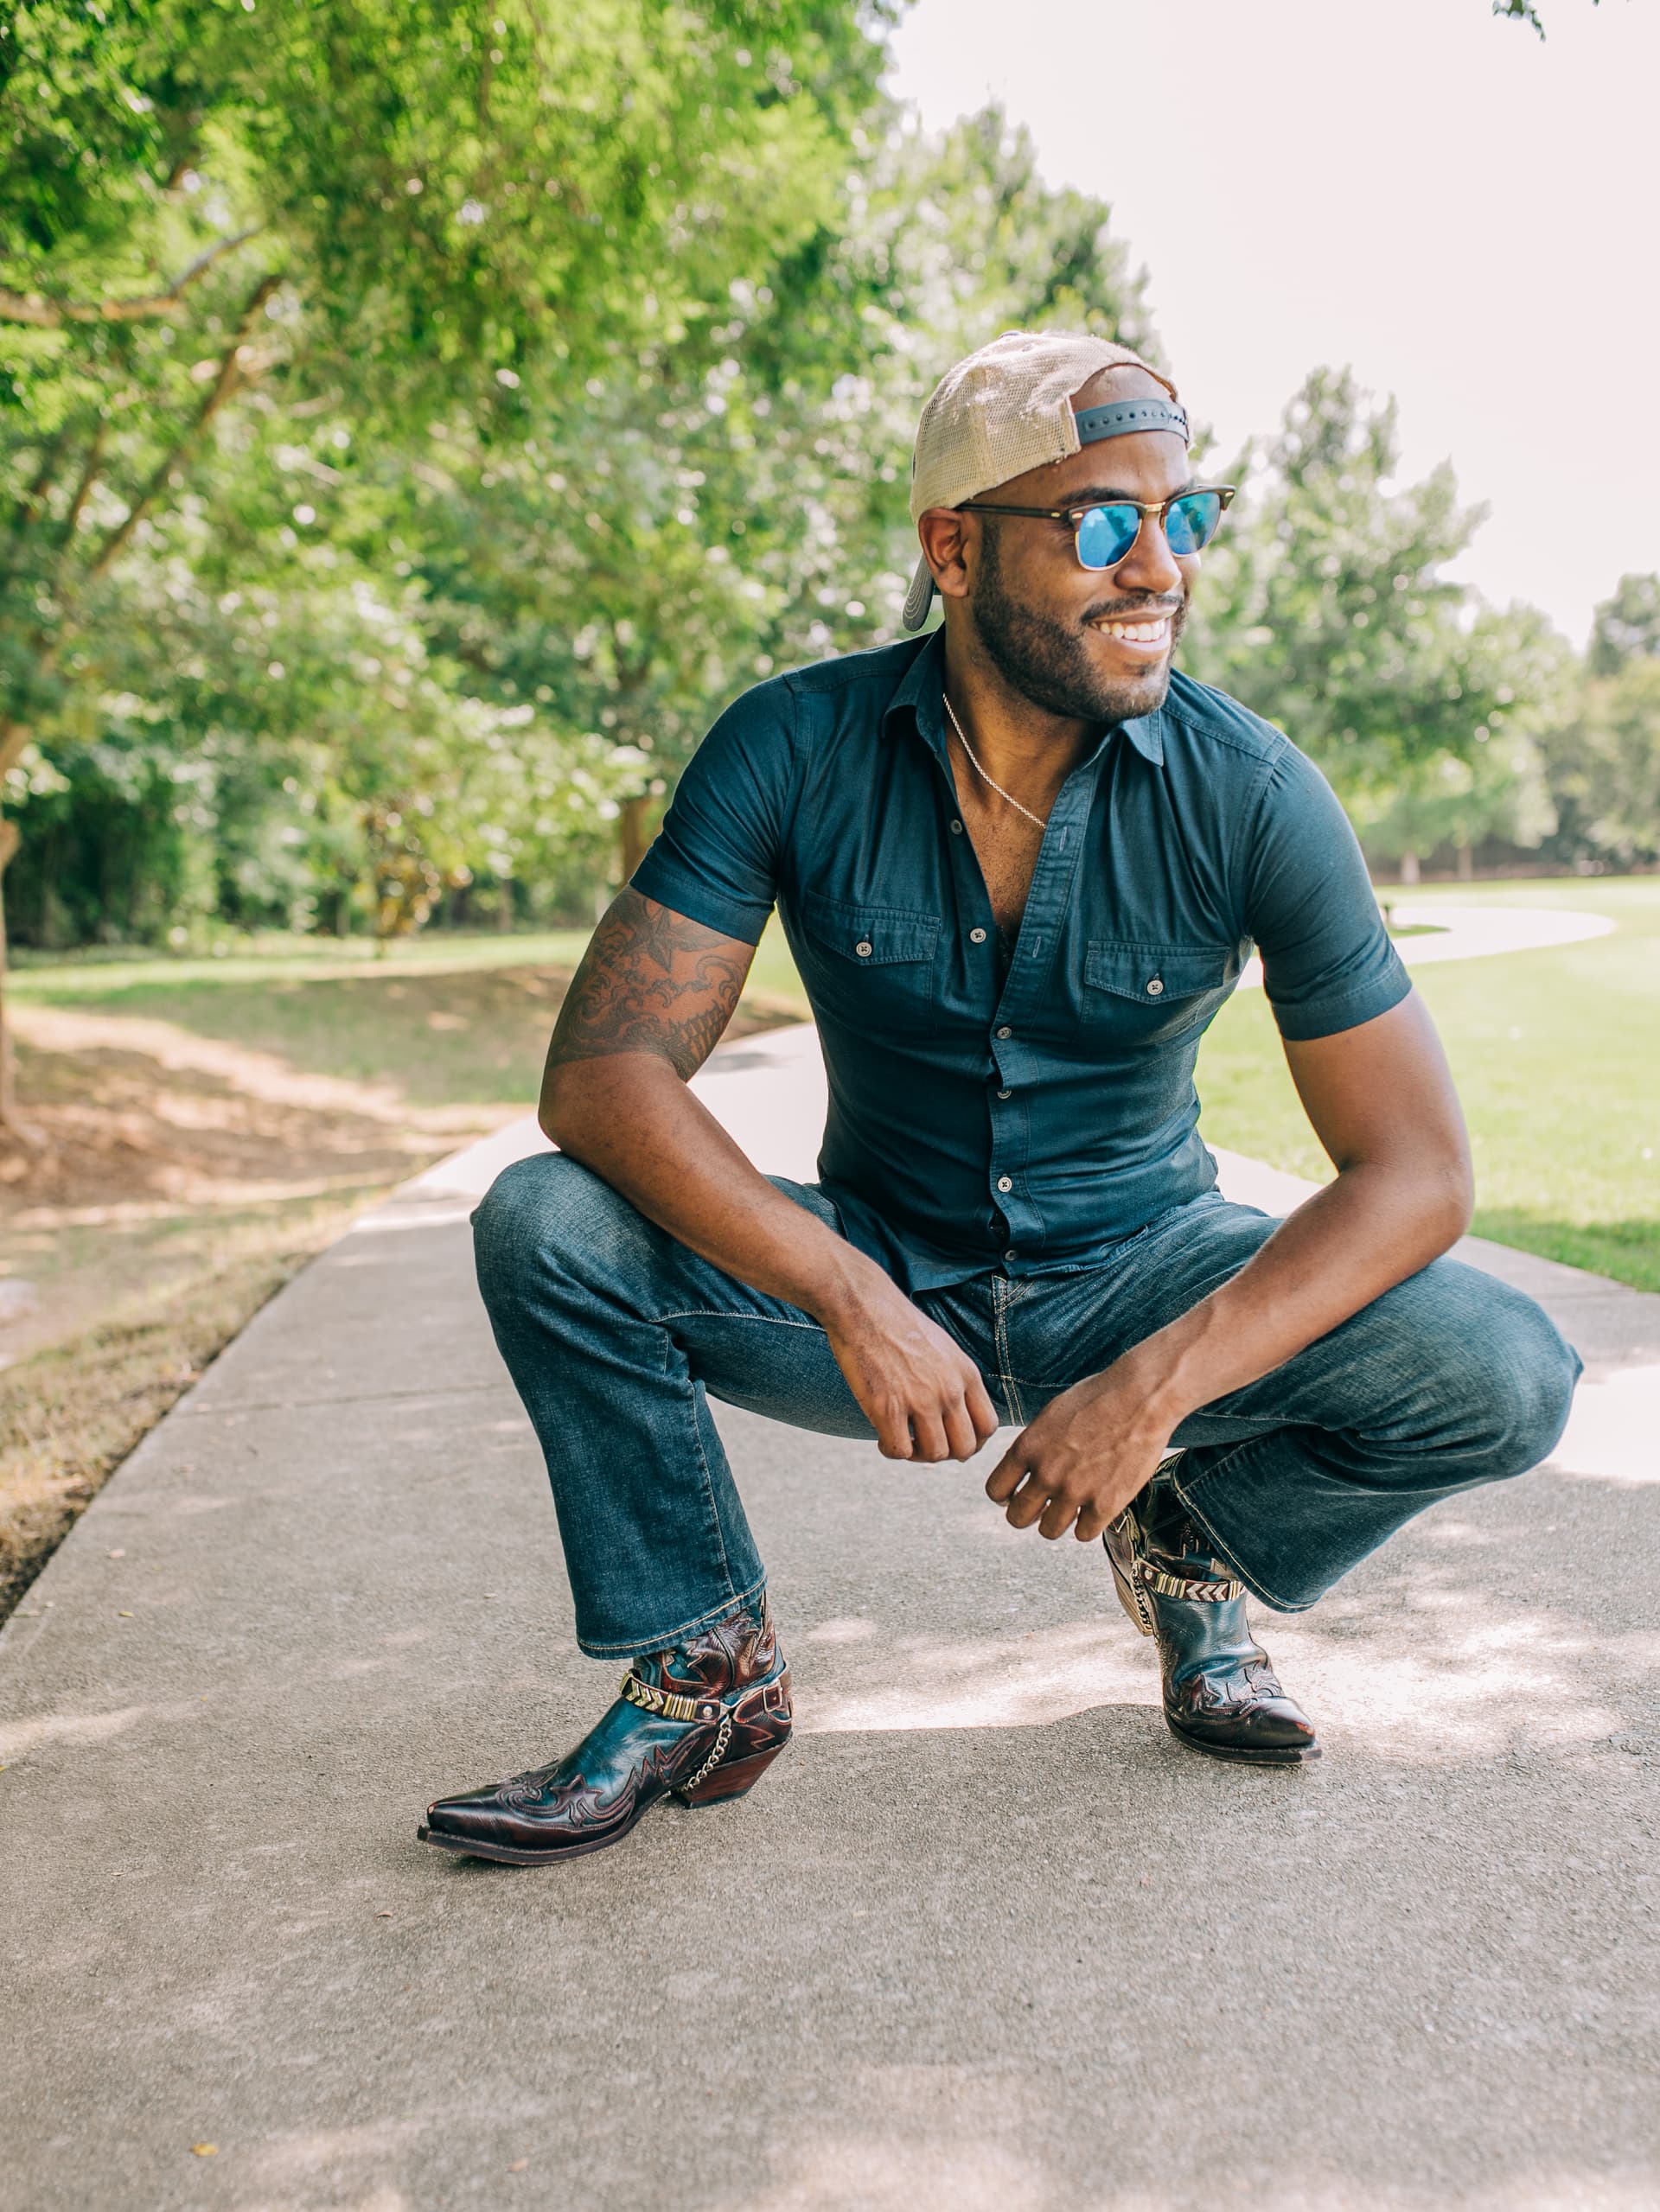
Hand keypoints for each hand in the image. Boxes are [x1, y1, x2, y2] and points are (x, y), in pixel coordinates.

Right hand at [821, 1276, 999, 1463]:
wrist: (864, 1307)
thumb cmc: (900, 1326)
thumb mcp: (945, 1348)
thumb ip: (956, 1380)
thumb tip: (958, 1416)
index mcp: (966, 1374)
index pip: (987, 1427)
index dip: (971, 1442)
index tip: (950, 1439)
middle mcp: (949, 1389)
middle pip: (965, 1448)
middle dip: (945, 1454)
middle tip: (924, 1444)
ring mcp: (920, 1400)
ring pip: (935, 1454)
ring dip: (917, 1455)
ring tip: (902, 1439)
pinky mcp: (887, 1407)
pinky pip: (899, 1451)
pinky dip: (891, 1451)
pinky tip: (882, 1437)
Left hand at [984, 1360, 1176, 1541]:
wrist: (1141, 1397)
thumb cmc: (1097, 1398)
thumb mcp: (1051, 1415)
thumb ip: (1033, 1446)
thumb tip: (1020, 1472)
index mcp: (1027, 1448)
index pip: (995, 1490)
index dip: (1005, 1495)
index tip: (1017, 1493)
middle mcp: (1046, 1474)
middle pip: (1017, 1518)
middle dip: (1027, 1514)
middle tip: (1042, 1506)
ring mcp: (1075, 1492)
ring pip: (1049, 1531)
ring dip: (1057, 1521)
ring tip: (1071, 1507)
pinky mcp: (1106, 1505)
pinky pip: (1083, 1534)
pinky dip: (1088, 1525)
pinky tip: (1094, 1509)